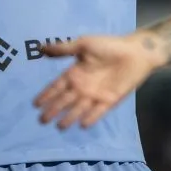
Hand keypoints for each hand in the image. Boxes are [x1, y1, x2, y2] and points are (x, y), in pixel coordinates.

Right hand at [34, 32, 164, 129]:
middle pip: (65, 101)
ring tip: (59, 126)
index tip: (35, 104)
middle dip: (53, 110)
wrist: (135, 52)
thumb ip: (64, 49)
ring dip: (69, 117)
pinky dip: (90, 118)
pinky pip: (97, 112)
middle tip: (42, 120)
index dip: (46, 95)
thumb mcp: (84, 44)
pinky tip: (82, 124)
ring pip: (78, 109)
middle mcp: (82, 86)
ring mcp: (95, 95)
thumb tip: (41, 48)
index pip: (57, 87)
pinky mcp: (109, 101)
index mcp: (75, 73)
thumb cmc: (109, 46)